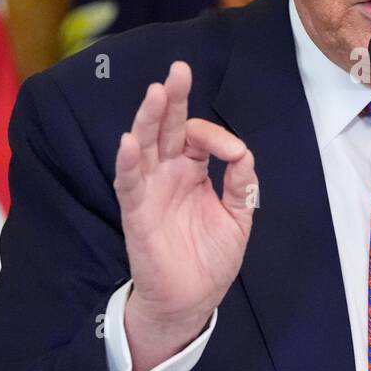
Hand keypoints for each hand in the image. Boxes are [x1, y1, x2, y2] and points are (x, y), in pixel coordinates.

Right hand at [113, 61, 256, 370]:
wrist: (192, 300)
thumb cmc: (211, 258)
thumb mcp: (238, 216)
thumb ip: (241, 182)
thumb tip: (242, 150)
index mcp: (193, 171)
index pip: (198, 136)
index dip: (215, 135)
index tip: (233, 153)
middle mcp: (168, 173)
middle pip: (167, 128)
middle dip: (172, 99)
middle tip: (178, 70)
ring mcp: (150, 190)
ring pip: (145, 146)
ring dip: (149, 120)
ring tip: (155, 93)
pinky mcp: (136, 212)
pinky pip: (128, 183)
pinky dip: (127, 162)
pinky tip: (129, 140)